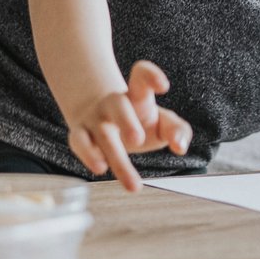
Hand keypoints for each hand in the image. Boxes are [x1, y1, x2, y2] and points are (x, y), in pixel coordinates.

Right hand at [66, 60, 191, 191]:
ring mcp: (95, 117)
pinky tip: (101, 168)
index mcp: (137, 94)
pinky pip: (79, 141)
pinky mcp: (80, 134)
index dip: (151, 76)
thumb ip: (177, 130)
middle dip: (126, 121)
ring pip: (102, 133)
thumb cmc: (140, 120)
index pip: (141, 76)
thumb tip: (180, 146)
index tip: (163, 86)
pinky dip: (88, 154)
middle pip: (118, 105)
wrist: (102, 117)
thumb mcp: (162, 122)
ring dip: (116, 157)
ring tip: (131, 182)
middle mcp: (113, 103)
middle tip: (137, 140)